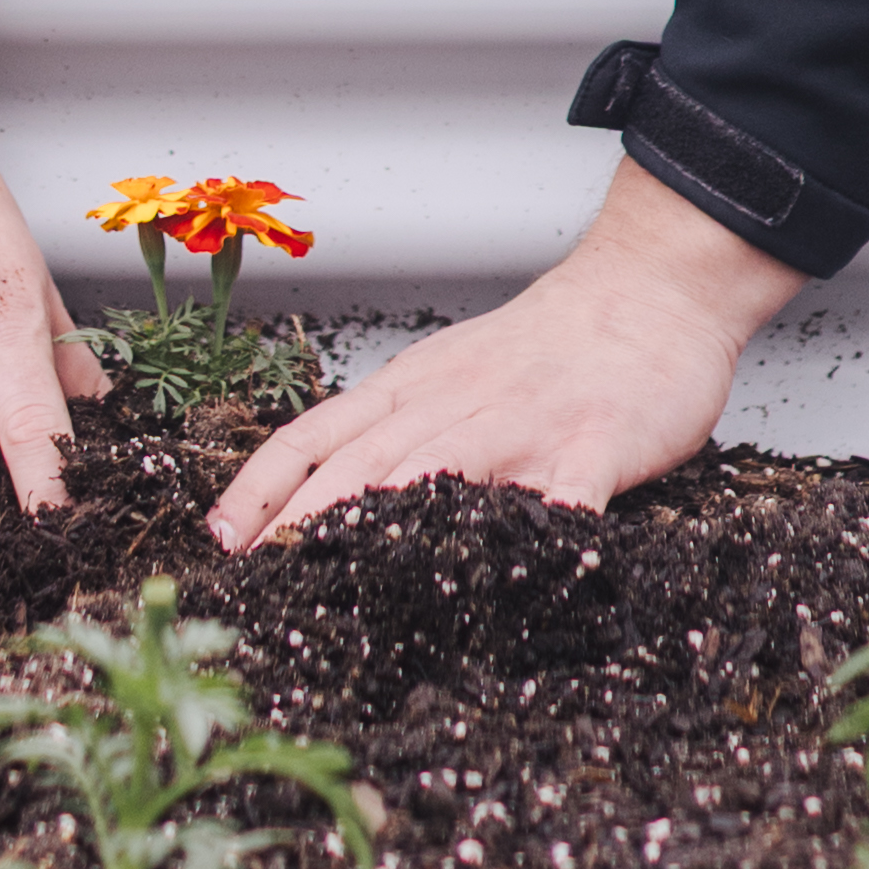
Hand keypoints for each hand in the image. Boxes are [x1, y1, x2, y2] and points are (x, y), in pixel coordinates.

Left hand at [208, 157, 798, 549]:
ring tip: (345, 580)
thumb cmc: (551, 347)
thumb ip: (399, 432)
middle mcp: (455, 405)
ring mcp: (525, 424)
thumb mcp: (454, 375)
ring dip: (387, 523)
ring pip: (441, 471)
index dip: (260, 489)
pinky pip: (568, 491)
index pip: (314, 436)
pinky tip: (524, 569)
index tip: (218, 543)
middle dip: (302, 524)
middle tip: (258, 583)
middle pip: (361, 463)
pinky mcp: (596, 443)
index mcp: (414, 390)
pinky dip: (541, 529)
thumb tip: (318, 504)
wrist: (650, 285)